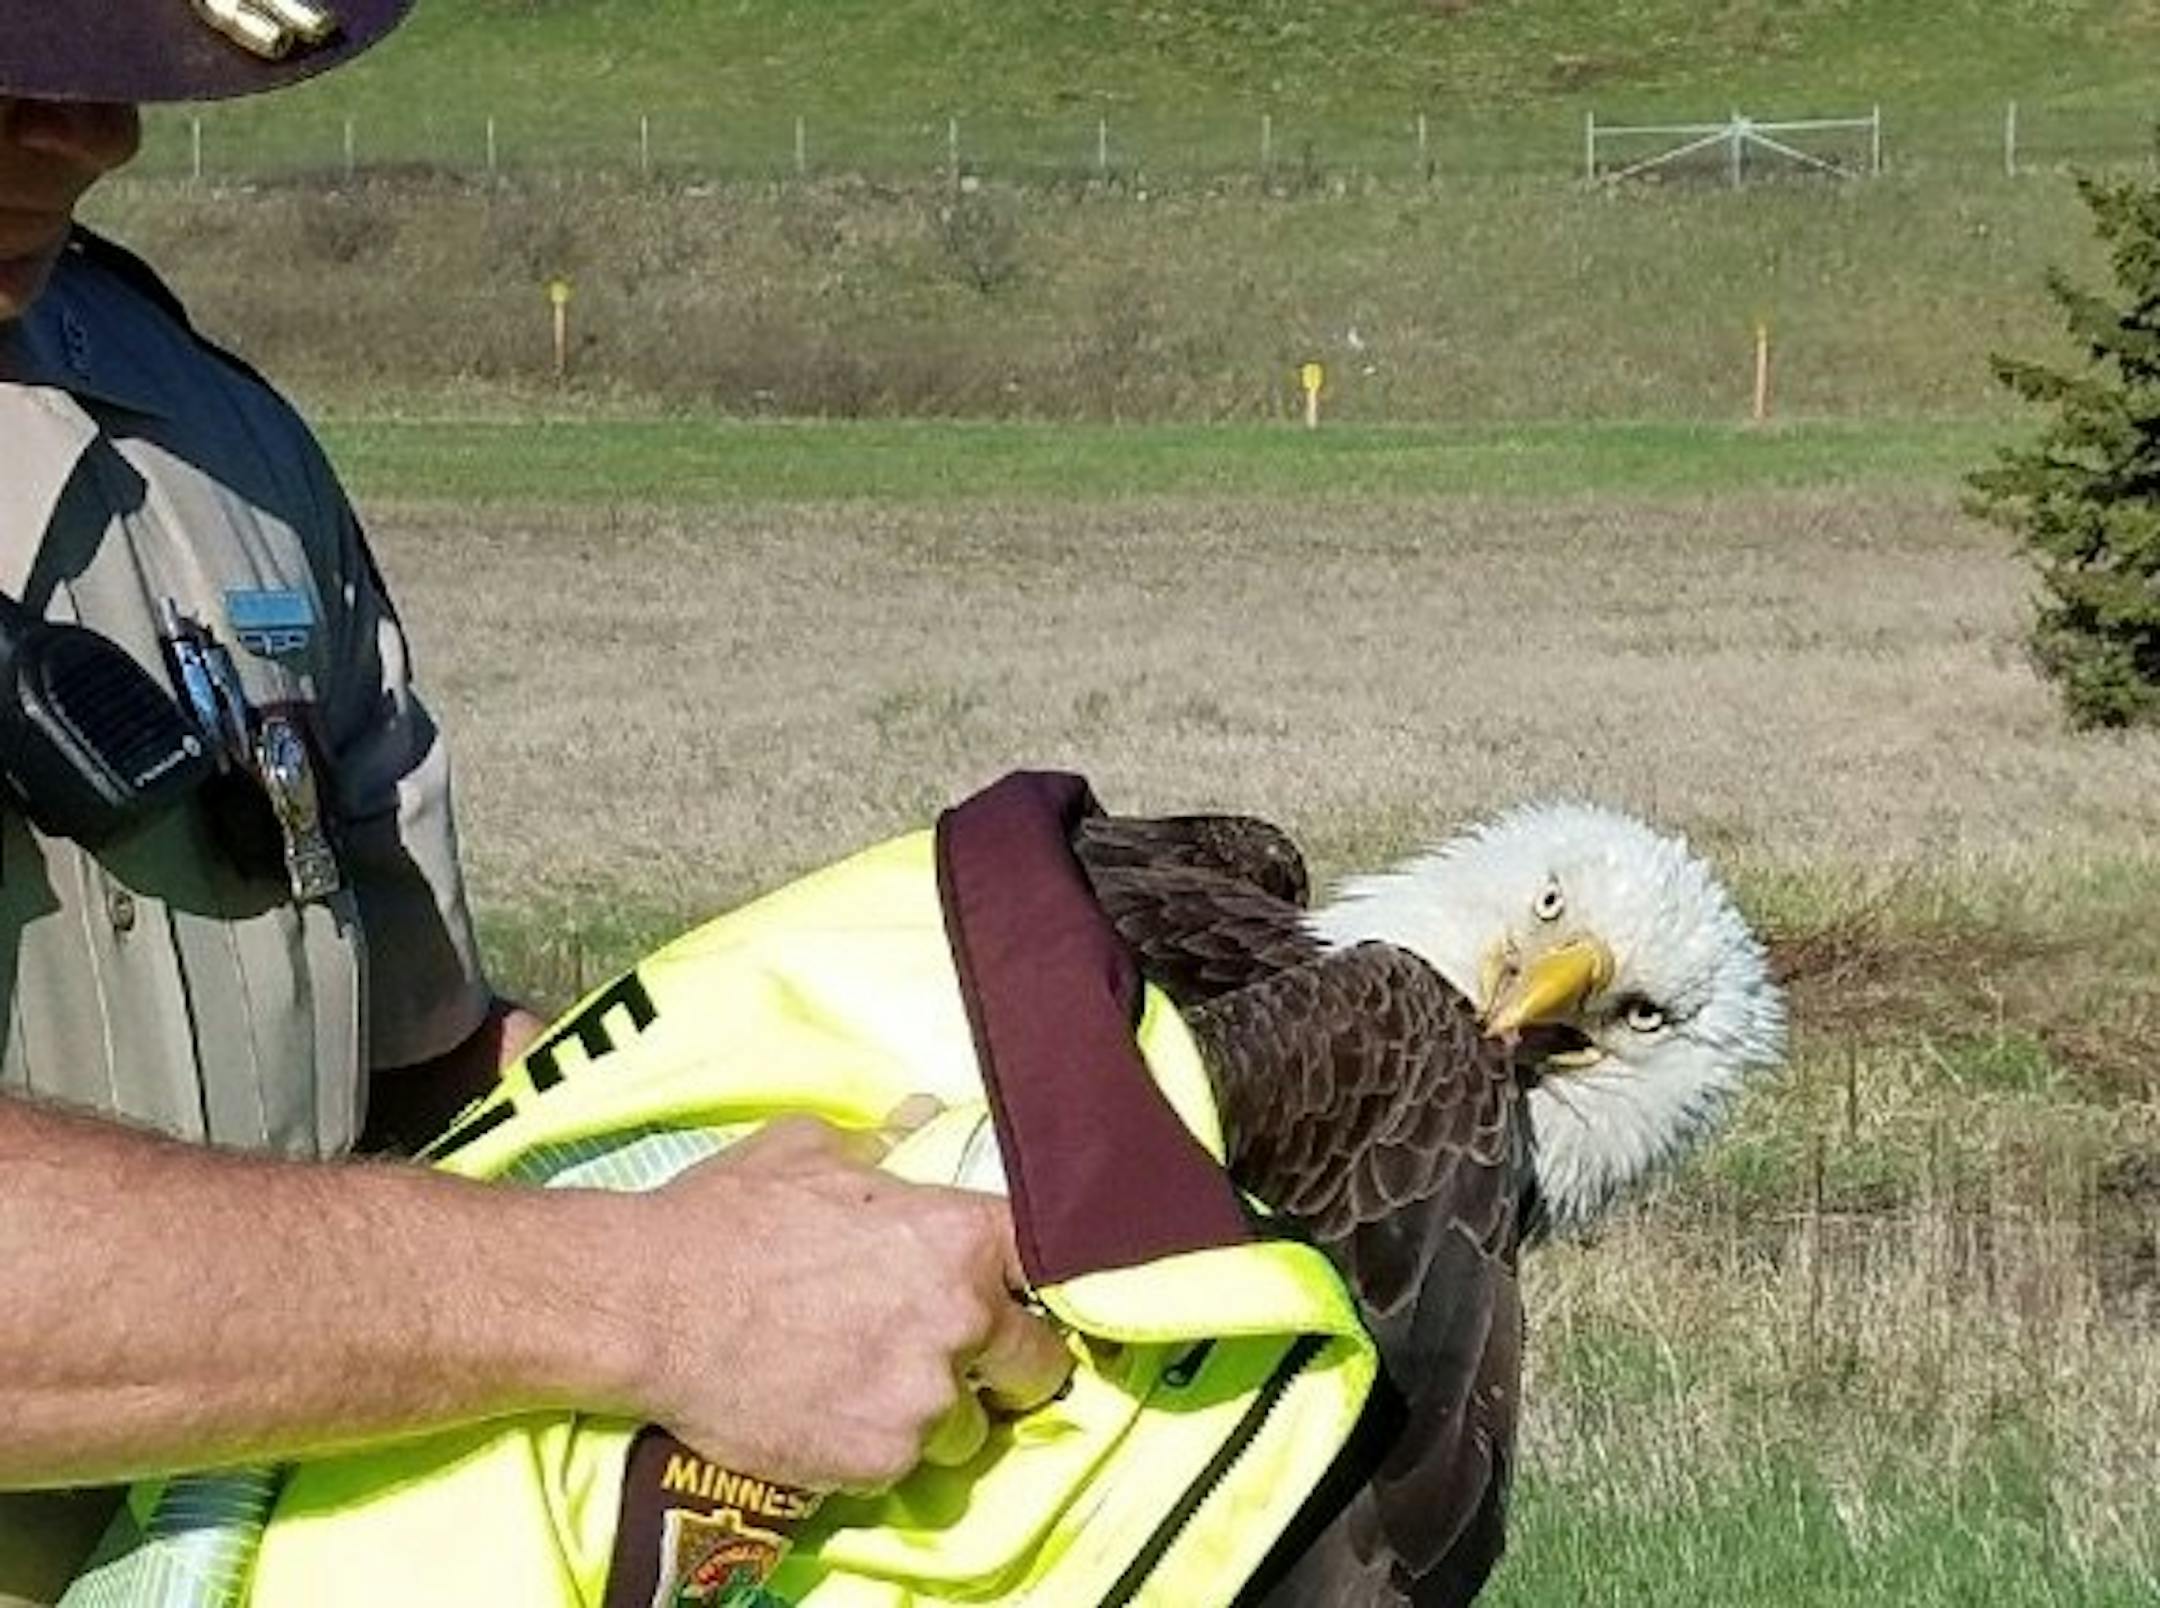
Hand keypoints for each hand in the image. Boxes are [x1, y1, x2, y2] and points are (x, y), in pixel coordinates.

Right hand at [622, 1116, 1071, 1492]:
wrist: (651, 1305)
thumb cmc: (726, 1216)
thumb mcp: (809, 1150)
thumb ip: (883, 1146)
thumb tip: (920, 1117)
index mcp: (960, 1234)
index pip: (1051, 1261)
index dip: (1037, 1279)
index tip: (1022, 1293)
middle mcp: (961, 1317)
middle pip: (1037, 1359)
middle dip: (1008, 1363)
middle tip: (962, 1358)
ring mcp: (925, 1398)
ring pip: (968, 1422)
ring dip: (936, 1410)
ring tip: (871, 1386)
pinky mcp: (882, 1460)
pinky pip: (904, 1461)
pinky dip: (876, 1445)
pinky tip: (828, 1413)